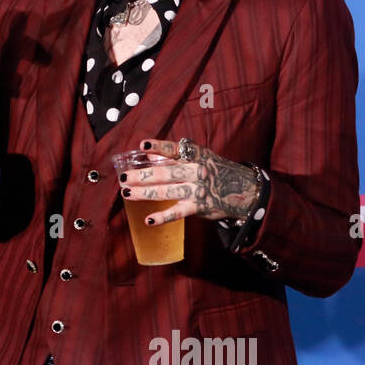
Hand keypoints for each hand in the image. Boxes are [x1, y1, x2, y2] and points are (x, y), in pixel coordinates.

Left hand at [119, 138, 260, 225]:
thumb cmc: (214, 171)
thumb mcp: (199, 158)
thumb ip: (175, 157)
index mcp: (195, 155)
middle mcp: (196, 170)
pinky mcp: (200, 206)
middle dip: (141, 176)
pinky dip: (163, 217)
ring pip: (167, 191)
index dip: (159, 147)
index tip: (143, 145)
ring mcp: (198, 189)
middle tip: (122, 178)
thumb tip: (149, 155)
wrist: (243, 190)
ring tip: (127, 193)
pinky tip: (149, 219)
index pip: (174, 149)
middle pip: (164, 173)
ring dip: (145, 193)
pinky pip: (178, 212)